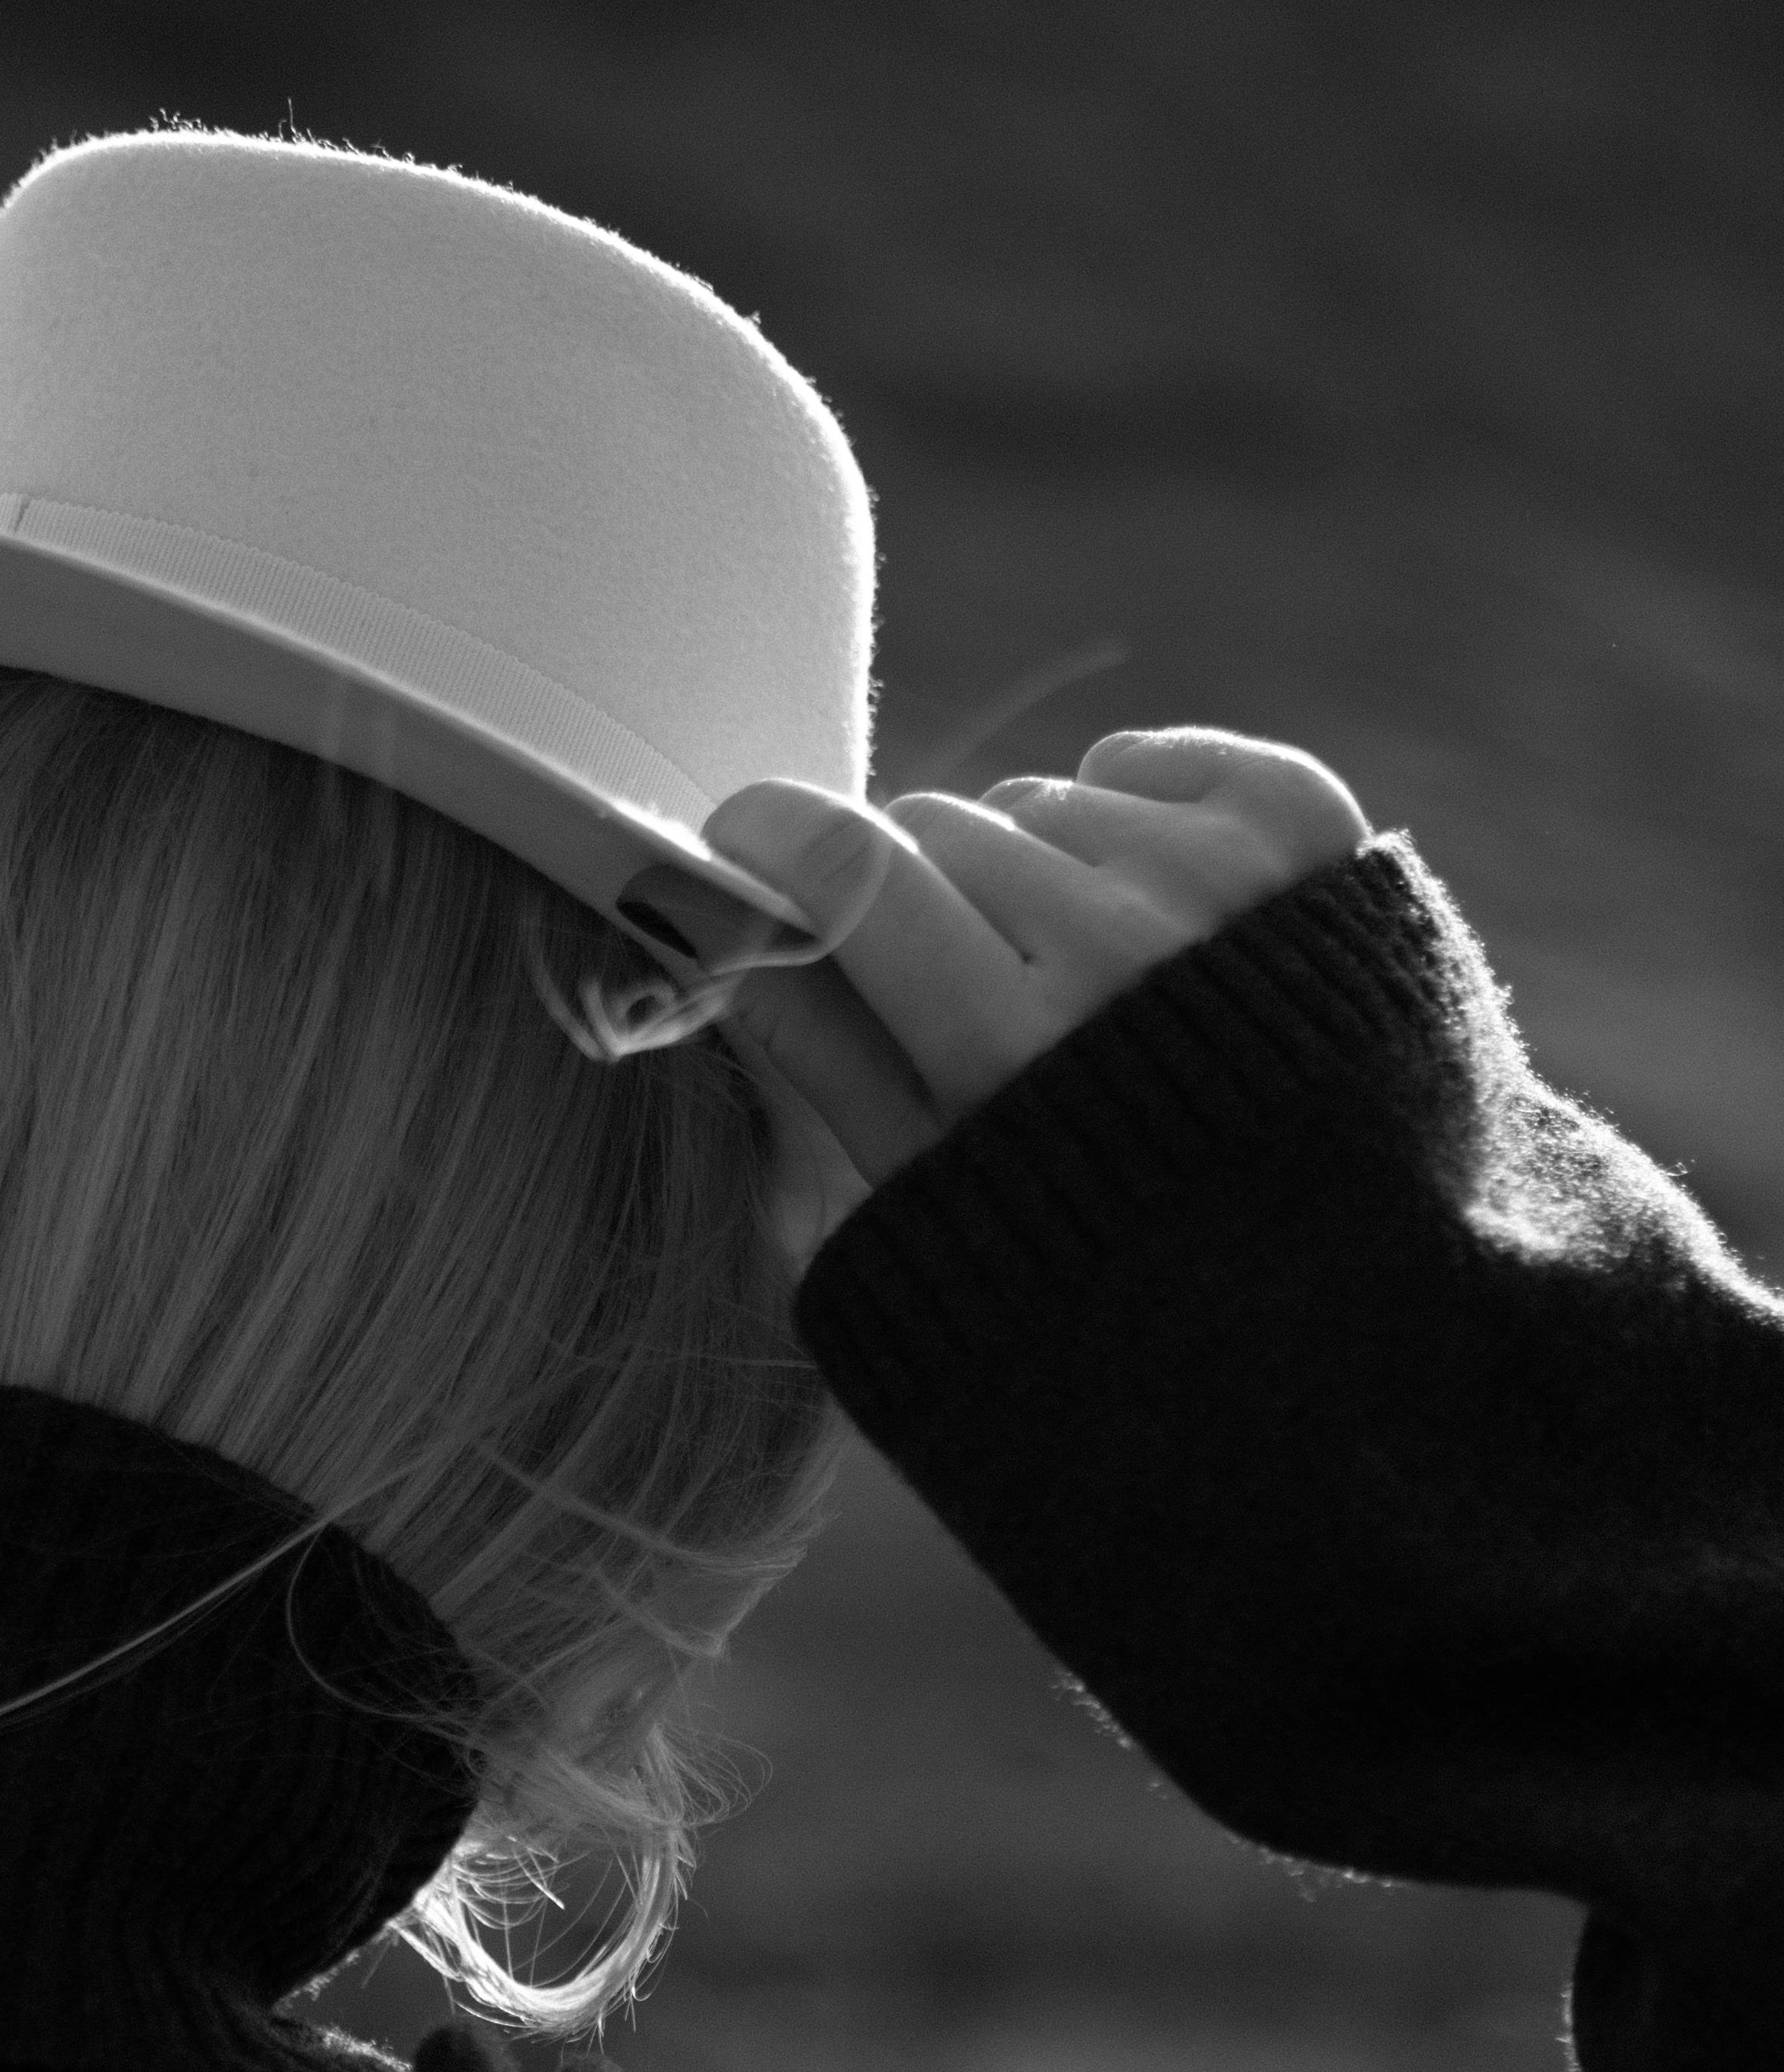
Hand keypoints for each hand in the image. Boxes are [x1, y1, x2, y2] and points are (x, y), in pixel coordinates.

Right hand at [711, 728, 1371, 1256]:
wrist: (1367, 1309)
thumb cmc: (1121, 1284)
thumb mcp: (944, 1198)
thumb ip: (826, 1054)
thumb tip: (704, 931)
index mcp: (1015, 1051)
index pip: (849, 866)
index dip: (770, 836)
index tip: (738, 839)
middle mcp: (1124, 948)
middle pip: (937, 828)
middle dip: (912, 891)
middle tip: (952, 986)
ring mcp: (1226, 878)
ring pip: (1038, 801)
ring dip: (1029, 871)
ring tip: (1084, 990)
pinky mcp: (1303, 828)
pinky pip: (1144, 762)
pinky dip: (1127, 811)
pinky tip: (1150, 916)